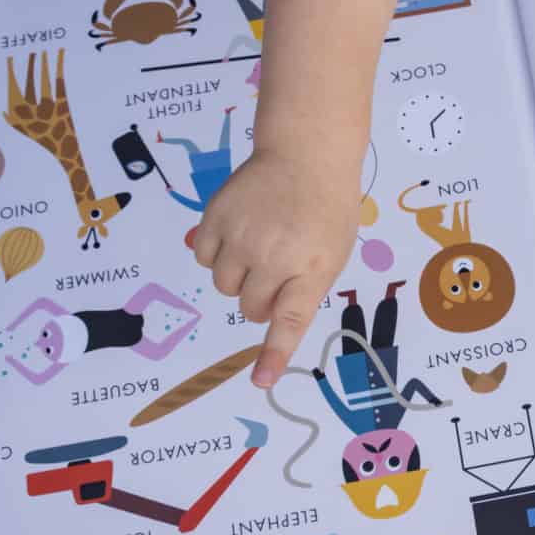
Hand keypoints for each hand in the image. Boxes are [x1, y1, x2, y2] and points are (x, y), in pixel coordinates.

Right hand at [192, 147, 358, 389]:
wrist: (306, 154)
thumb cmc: (325, 209)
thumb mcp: (332, 253)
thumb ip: (303, 291)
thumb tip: (265, 320)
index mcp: (312, 268)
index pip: (290, 321)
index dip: (273, 354)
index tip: (261, 381)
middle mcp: (275, 256)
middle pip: (250, 308)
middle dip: (261, 299)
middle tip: (277, 269)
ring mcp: (242, 236)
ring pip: (224, 285)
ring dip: (238, 276)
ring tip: (259, 245)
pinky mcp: (216, 217)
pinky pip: (203, 257)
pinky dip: (216, 252)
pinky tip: (238, 231)